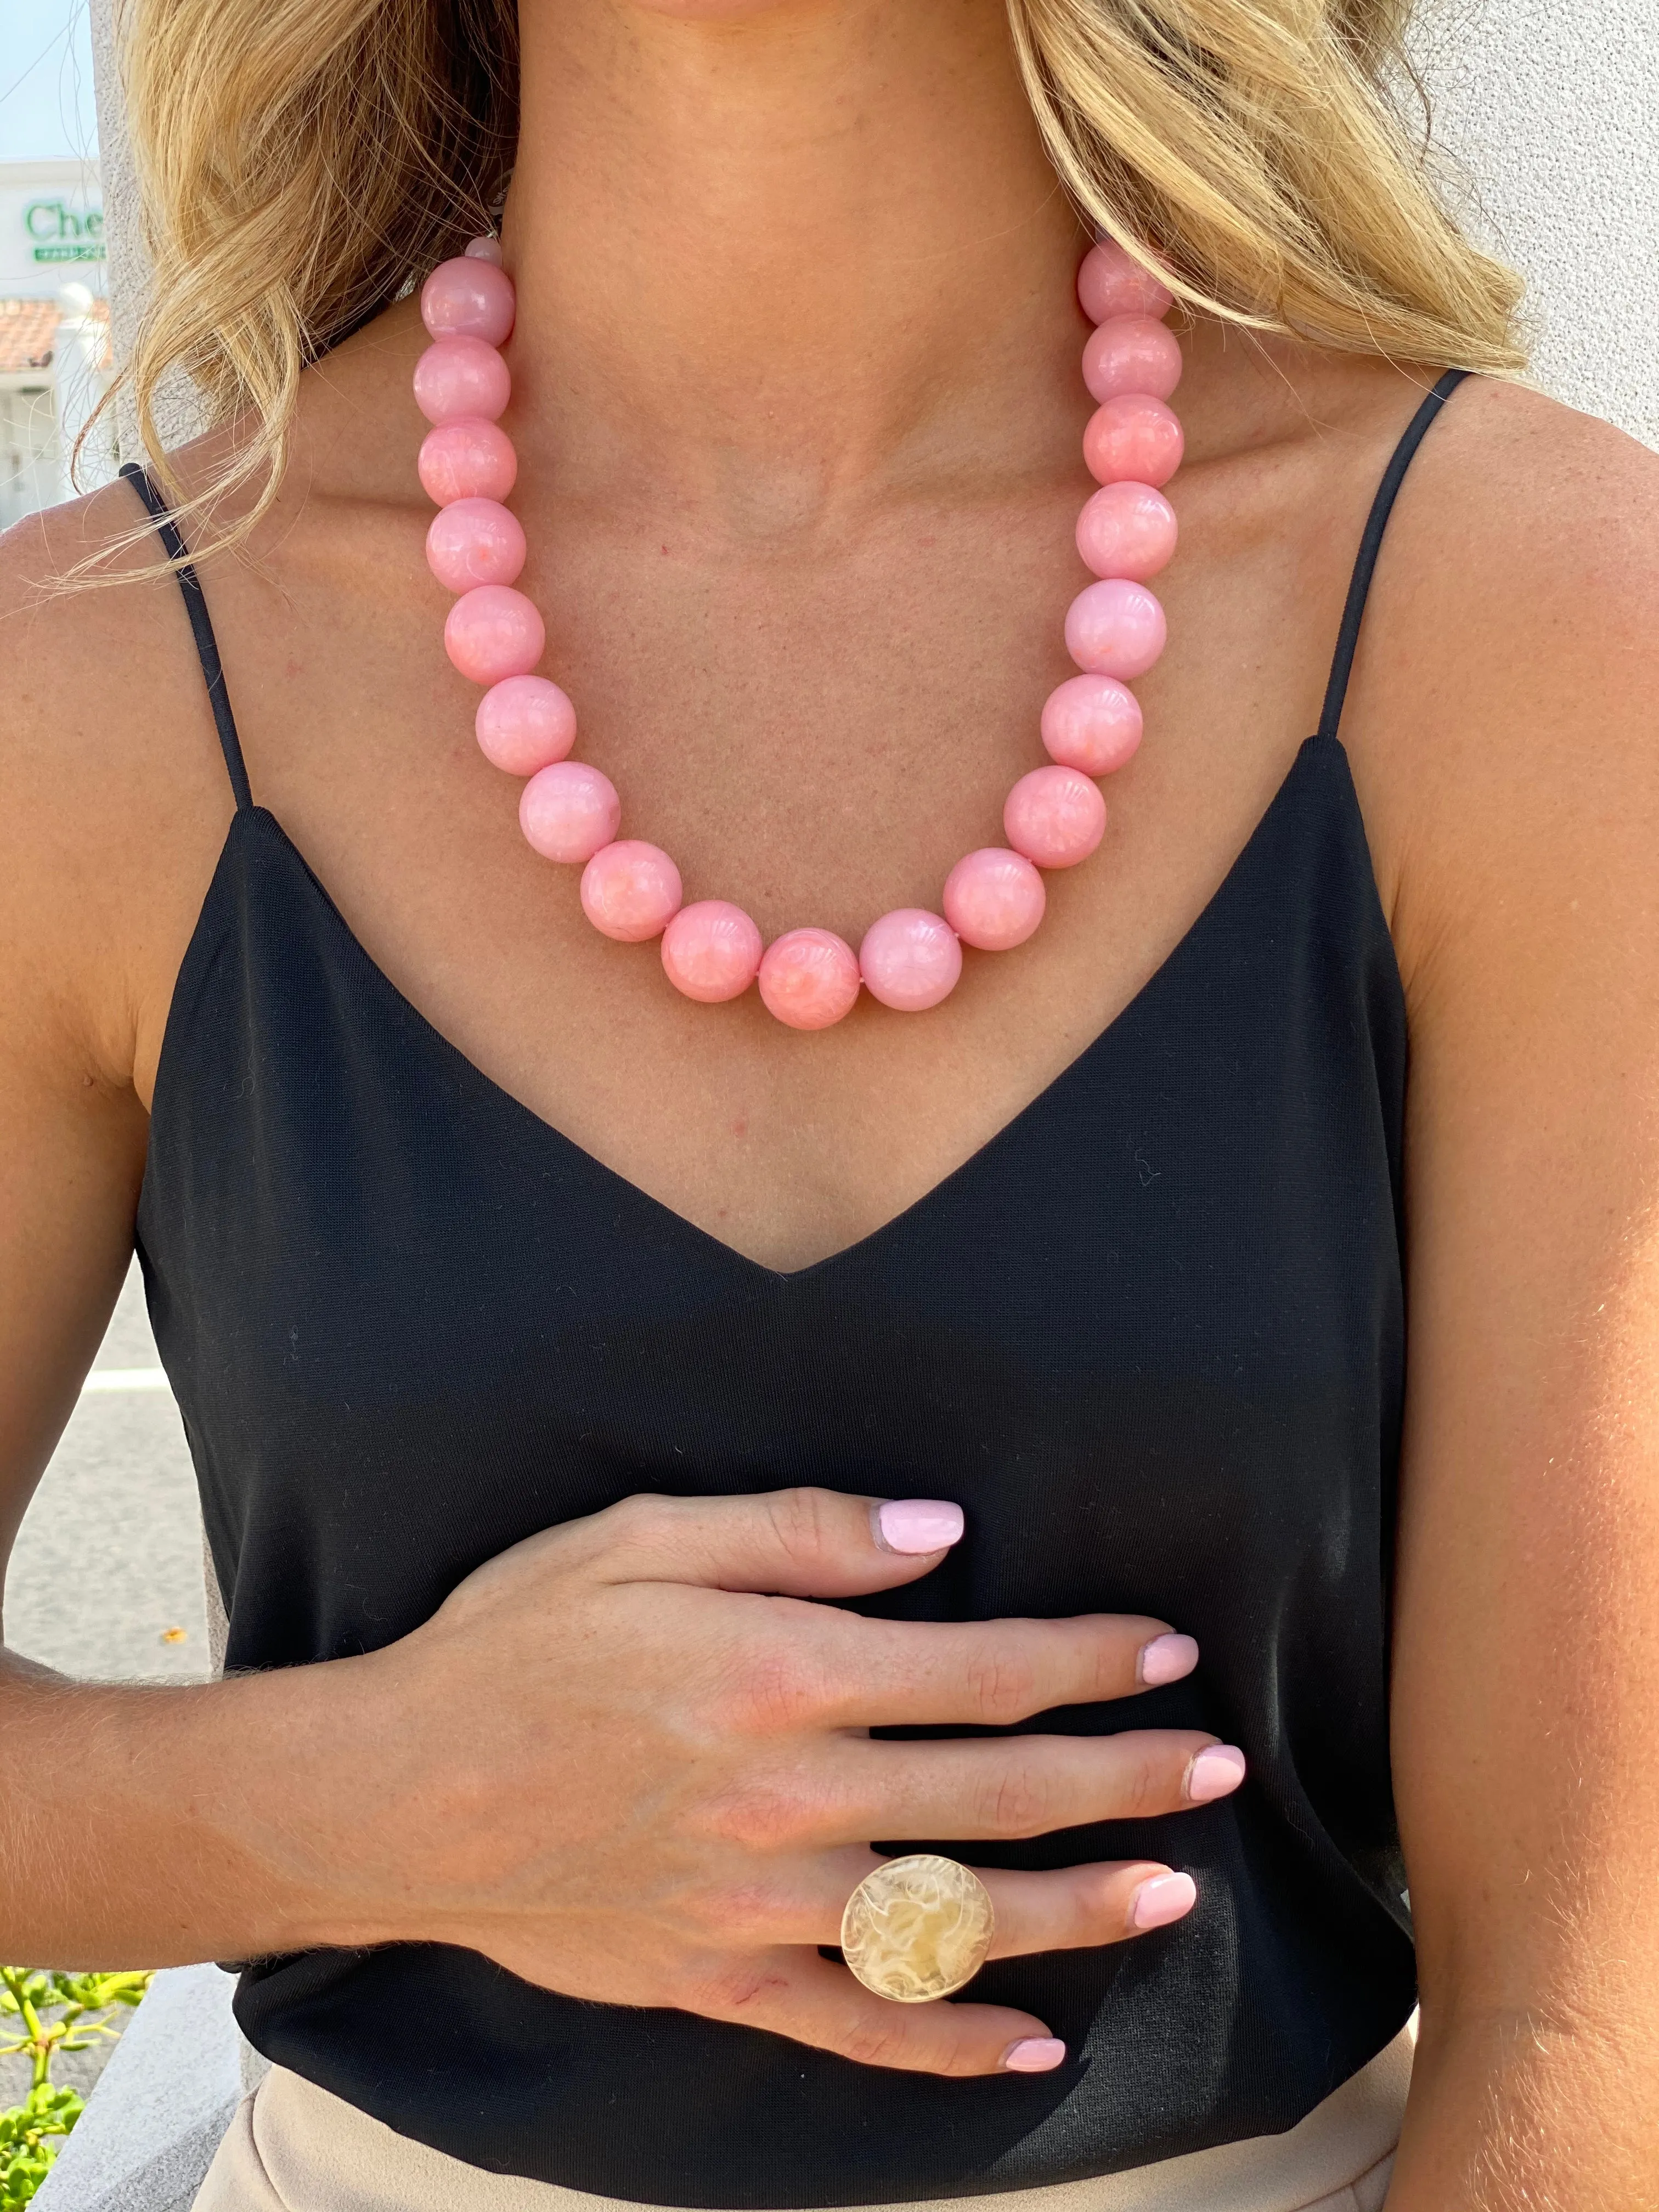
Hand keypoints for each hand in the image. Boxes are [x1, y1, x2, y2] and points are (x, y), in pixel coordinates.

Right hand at [364, 1488, 1242, 2075]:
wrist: (390, 1792)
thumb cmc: (512, 1644)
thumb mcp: (637, 1538)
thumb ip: (798, 1534)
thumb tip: (941, 1536)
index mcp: (781, 1673)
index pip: (984, 1670)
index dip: (1089, 1661)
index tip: (1168, 1654)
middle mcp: (793, 1795)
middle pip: (999, 1792)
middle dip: (1124, 1777)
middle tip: (1221, 1767)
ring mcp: (760, 1902)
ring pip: (957, 1914)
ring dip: (1078, 1905)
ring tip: (1173, 1892)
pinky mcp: (717, 1977)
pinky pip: (856, 2027)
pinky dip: (948, 2043)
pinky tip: (1031, 2044)